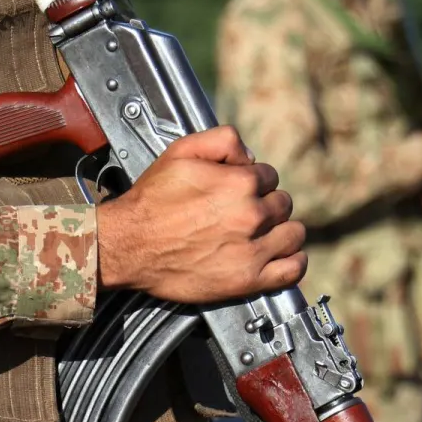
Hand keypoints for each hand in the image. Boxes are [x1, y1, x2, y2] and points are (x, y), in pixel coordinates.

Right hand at [97, 126, 305, 302]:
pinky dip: (293, 262)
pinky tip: (280, 256)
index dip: (254, 182)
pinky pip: (293, 270)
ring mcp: (252, 250)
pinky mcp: (248, 280)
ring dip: (281, 231)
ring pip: (293, 234)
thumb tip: (250, 155)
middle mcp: (251, 215)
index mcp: (240, 182)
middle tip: (244, 214)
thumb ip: (222, 141)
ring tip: (262, 234)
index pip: (269, 177)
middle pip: (282, 204)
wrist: (128, 245)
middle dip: (266, 205)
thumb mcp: (181, 152)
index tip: (239, 191)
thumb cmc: (152, 201)